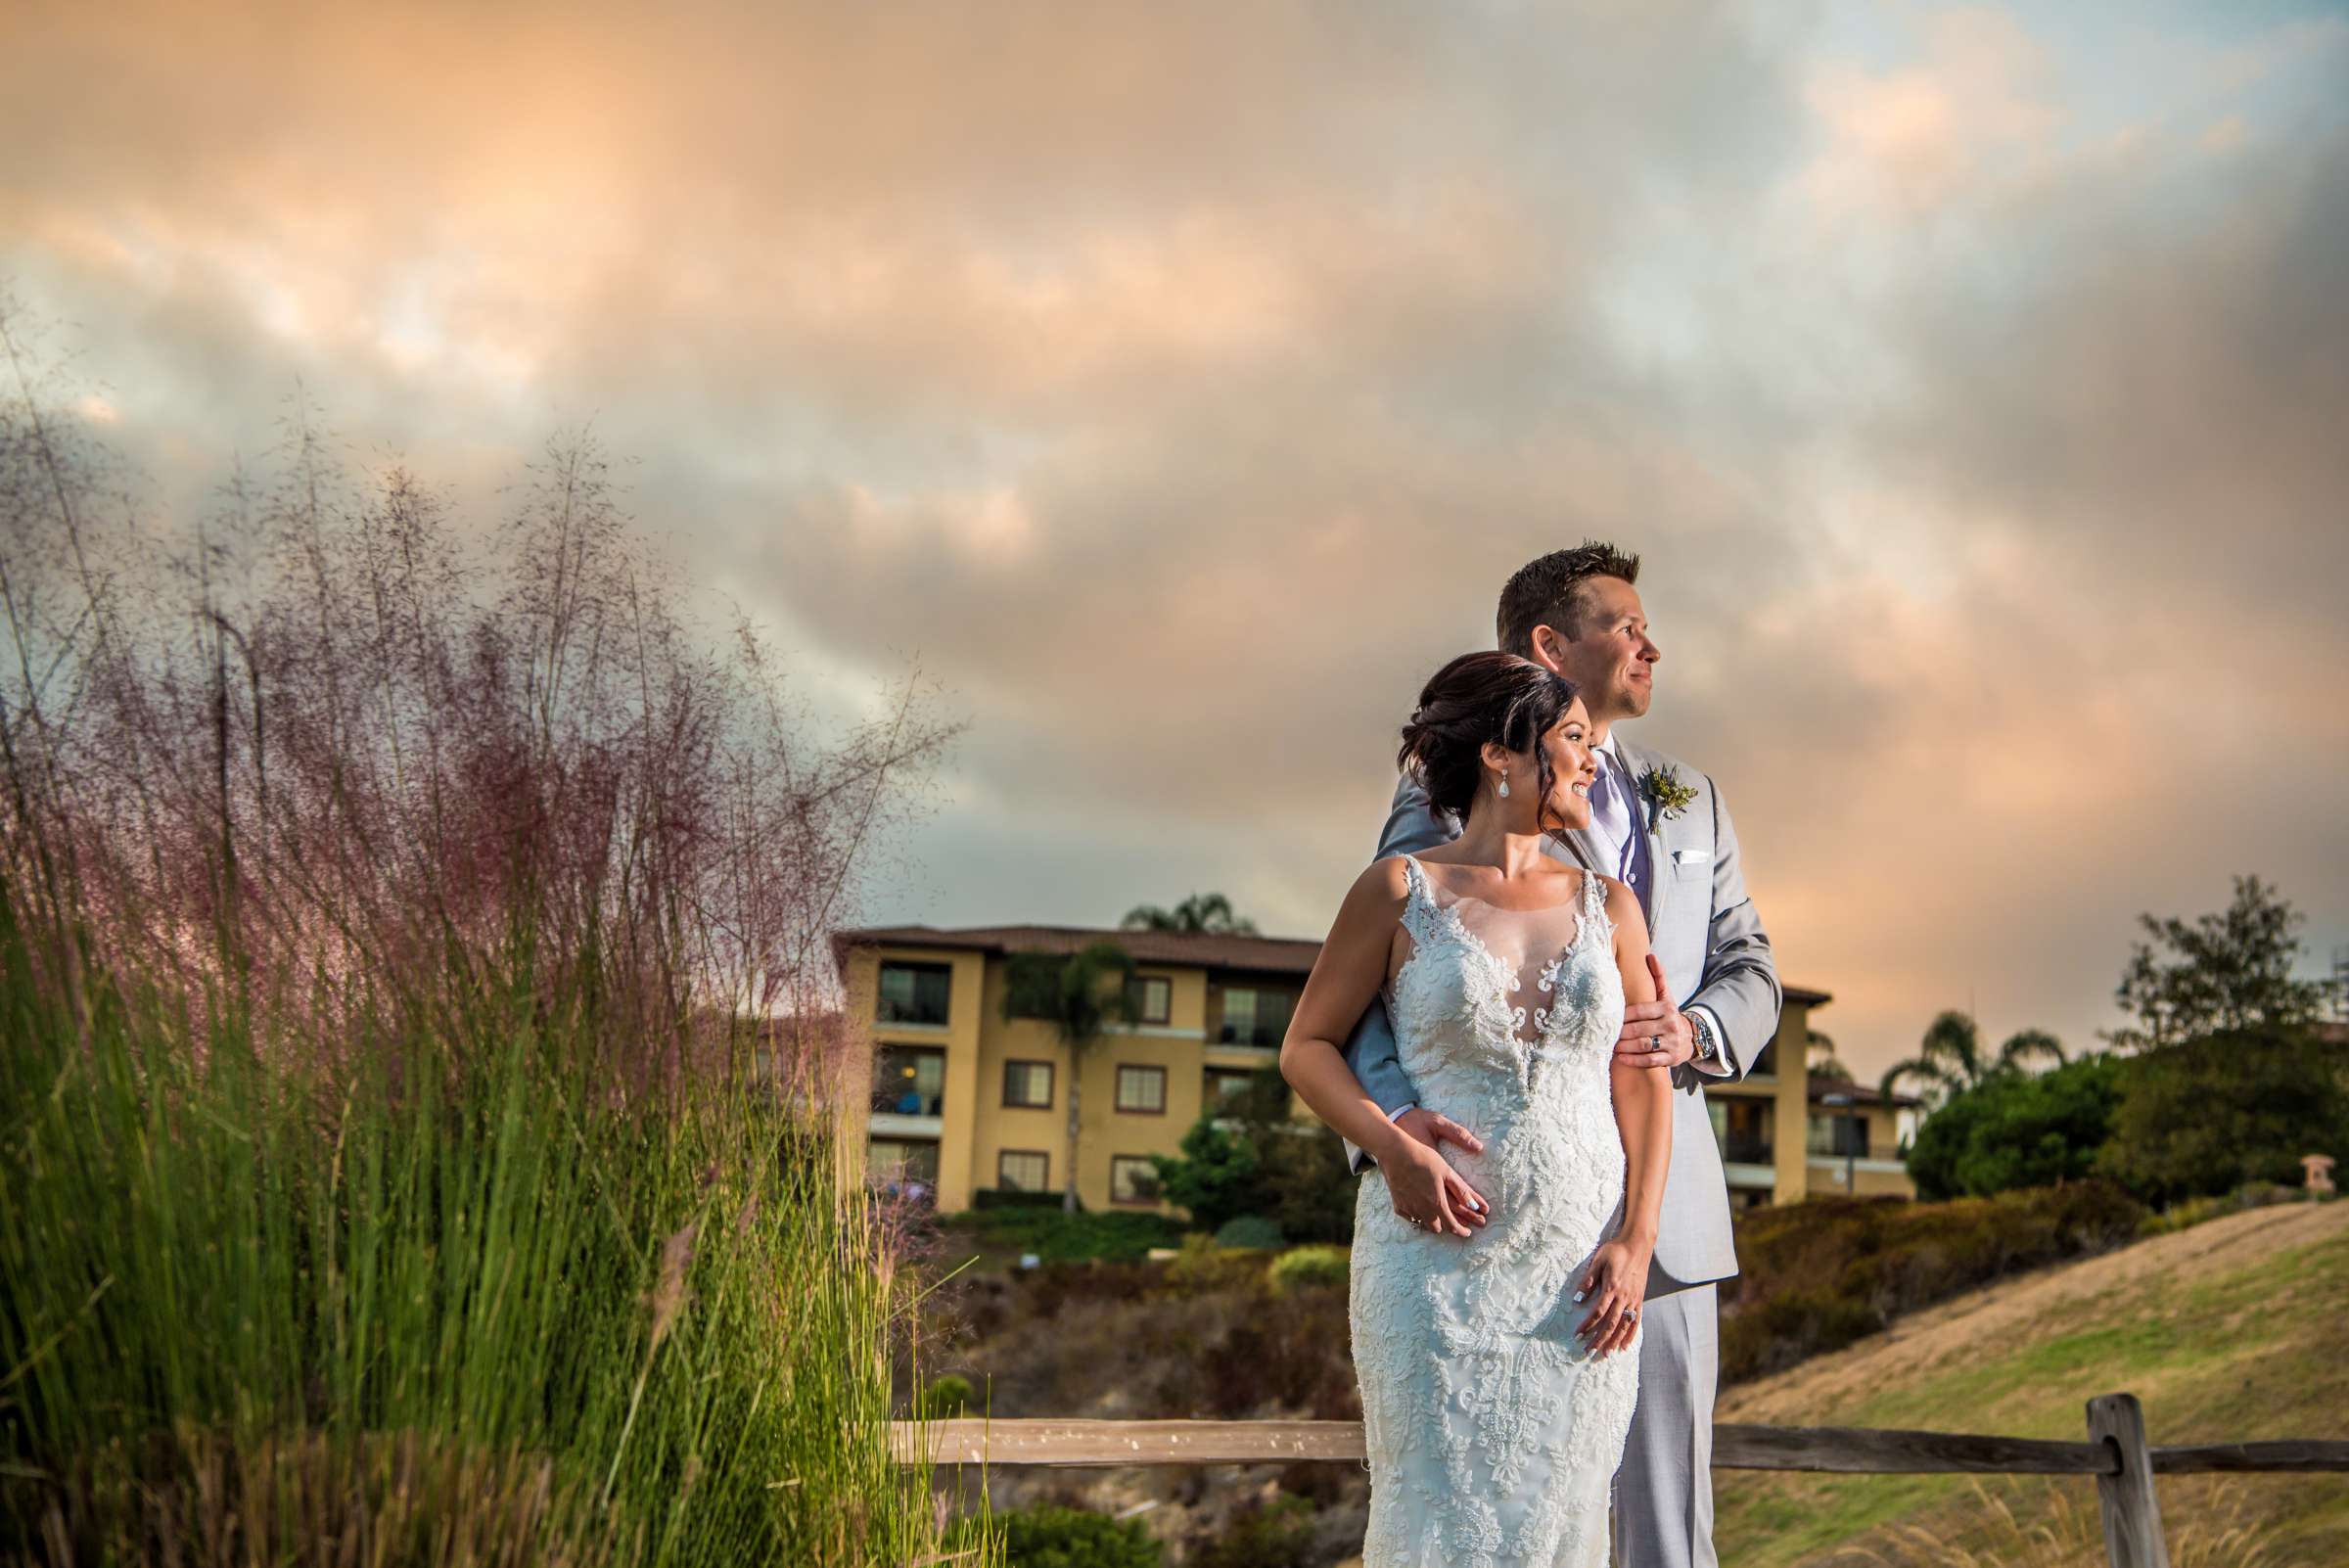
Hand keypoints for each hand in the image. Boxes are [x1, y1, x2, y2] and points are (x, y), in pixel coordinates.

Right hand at [1382, 1109, 1492, 1234]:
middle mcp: (1422, 1210)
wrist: (1395, 1152)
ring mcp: (1408, 1208)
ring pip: (1423, 1223)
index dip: (1461, 1231)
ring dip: (1432, 1220)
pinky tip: (1420, 1206)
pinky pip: (1410, 1217)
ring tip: (1436, 1210)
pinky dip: (1417, 1215)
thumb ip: (1462, 1191)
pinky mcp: (1397, 1205)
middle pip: (1437, 1228)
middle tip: (1454, 1219)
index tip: (1468, 1232)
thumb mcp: (1447, 1172)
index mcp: (1437, 1203)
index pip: (1452, 1226)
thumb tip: (1476, 1207)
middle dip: (1446, 1226)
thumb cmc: (1423, 1158)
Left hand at [1574, 1233, 1653, 1355]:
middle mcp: (1624, 1297)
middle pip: (1610, 1324)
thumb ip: (1588, 1280)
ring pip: (1624, 1326)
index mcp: (1611, 1288)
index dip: (1587, 1326)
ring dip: (1614, 1341)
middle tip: (1589, 1352)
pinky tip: (1625, 1345)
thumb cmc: (1616, 1250)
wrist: (1638, 1244)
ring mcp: (1633, 1300)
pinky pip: (1636, 1321)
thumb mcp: (1598, 1261)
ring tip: (1606, 1354)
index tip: (1577, 1336)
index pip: (1597, 1313)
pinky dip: (1630, 1334)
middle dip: (1599, 1339)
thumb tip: (1577, 1298)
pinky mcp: (1640, 1300)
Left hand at [1613, 953, 1691, 1068]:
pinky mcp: (1671, 1059)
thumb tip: (1650, 955)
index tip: (1610, 1018)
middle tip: (1607, 1034)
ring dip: (1625, 1047)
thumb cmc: (1670, 1014)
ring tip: (1612, 1046)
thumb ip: (1658, 977)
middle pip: (1640, 1029)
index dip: (1623, 1016)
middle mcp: (1670, 1025)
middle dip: (1621, 1033)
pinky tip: (1622, 1059)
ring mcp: (1672, 1043)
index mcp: (1666, 1008)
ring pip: (1644, 1045)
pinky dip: (1634, 1061)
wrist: (1692, 1037)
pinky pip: (1650, 1061)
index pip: (1640, 1011)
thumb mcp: (1666, 995)